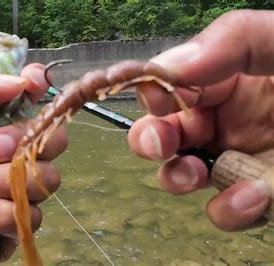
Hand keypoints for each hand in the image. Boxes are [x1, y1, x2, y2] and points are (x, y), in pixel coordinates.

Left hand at [0, 63, 67, 259]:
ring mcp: (22, 186)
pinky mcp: (17, 220)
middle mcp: (19, 150)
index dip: (41, 85)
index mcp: (0, 119)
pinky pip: (29, 216)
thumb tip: (17, 81)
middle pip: (55, 140)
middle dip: (20, 142)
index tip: (31, 86)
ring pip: (44, 180)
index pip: (37, 95)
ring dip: (0, 182)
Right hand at [127, 10, 273, 230]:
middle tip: (160, 142)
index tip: (157, 95)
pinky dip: (230, 207)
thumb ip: (230, 42)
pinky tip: (253, 195)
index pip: (167, 84)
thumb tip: (167, 66)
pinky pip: (227, 210)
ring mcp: (239, 160)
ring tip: (194, 172)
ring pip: (183, 176)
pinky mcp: (261, 197)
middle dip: (151, 139)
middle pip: (162, 134)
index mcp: (223, 78)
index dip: (151, 91)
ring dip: (178, 177)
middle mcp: (223, 120)